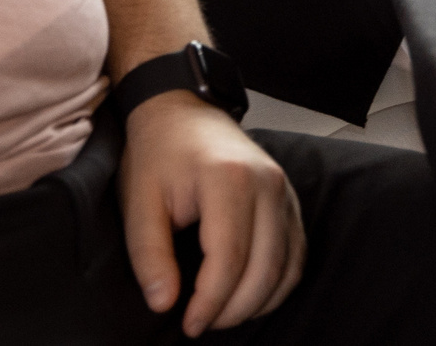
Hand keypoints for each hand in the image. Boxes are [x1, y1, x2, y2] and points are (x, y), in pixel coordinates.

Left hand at [119, 93, 303, 335]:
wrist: (182, 111)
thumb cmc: (160, 152)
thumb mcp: (139, 200)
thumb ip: (149, 254)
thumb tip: (163, 302)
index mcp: (228, 179)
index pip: (229, 260)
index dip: (210, 303)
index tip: (187, 324)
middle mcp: (266, 183)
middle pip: (263, 270)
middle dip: (232, 310)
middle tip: (200, 324)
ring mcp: (284, 190)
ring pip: (285, 269)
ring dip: (256, 303)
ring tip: (220, 313)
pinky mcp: (290, 200)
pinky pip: (296, 256)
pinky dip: (277, 286)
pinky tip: (248, 296)